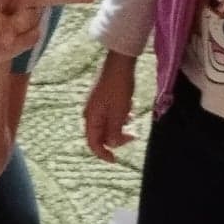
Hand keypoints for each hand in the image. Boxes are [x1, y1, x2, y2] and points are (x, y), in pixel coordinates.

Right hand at [84, 48, 136, 162]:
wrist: (119, 63)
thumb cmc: (118, 88)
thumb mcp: (119, 113)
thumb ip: (115, 132)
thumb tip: (113, 145)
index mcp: (91, 118)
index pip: (93, 144)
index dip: (103, 154)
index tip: (115, 160)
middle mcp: (91, 114)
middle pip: (101, 135)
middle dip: (116, 138)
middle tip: (132, 136)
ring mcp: (96, 106)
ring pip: (107, 125)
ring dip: (120, 126)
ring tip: (131, 118)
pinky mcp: (103, 99)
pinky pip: (111, 115)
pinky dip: (120, 117)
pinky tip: (129, 109)